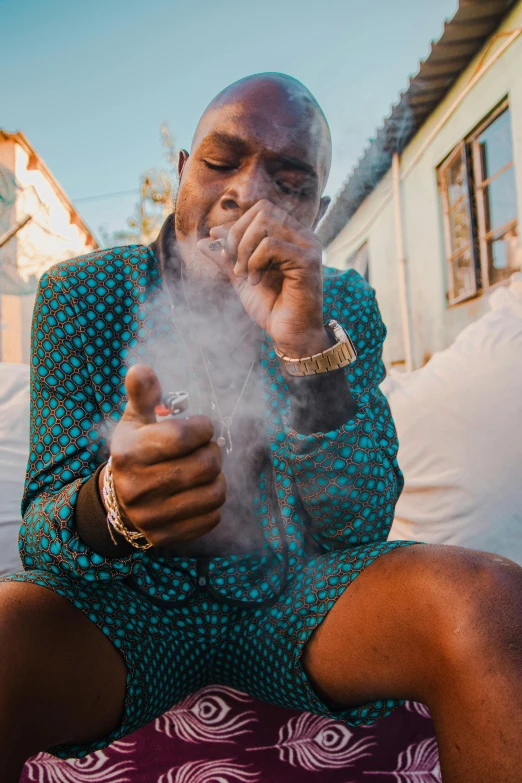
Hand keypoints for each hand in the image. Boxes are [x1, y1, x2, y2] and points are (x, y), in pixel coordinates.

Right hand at [104, 364, 225, 547]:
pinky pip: (212, 518)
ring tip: (206, 471)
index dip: (202, 428)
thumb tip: (141, 369)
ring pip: (214, 493)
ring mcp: (152, 516)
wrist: (118, 503)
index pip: (182, 437)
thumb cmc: (135, 453)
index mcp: (129, 453)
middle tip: (205, 449)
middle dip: (212, 452)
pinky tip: (199, 493)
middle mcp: (138, 486)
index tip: (202, 427)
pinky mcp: (167, 537)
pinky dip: (213, 504)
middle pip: (204, 465)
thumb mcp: (135, 422)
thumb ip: (143, 395)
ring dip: (217, 478)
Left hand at [198, 200, 329, 357]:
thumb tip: (204, 240)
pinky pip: (271, 244)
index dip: (236, 227)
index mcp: (290, 236)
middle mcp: (303, 236)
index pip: (260, 210)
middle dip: (238, 235)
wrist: (289, 335)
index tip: (225, 254)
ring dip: (245, 249)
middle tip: (235, 266)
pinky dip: (255, 261)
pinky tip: (256, 281)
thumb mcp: (242, 278)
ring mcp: (308, 246)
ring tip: (246, 275)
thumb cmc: (271, 308)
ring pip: (265, 222)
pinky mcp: (308, 261)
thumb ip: (226, 258)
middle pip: (262, 210)